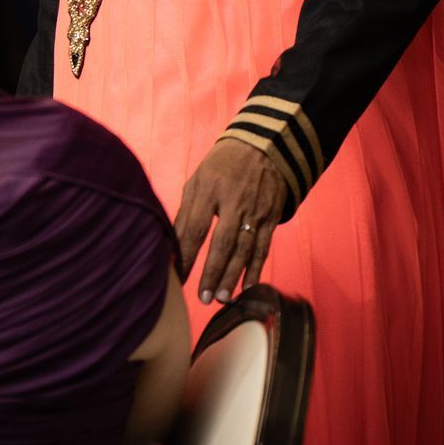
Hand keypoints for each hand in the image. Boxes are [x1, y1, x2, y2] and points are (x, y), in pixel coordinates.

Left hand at [175, 138, 288, 305]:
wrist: (264, 146)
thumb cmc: (221, 167)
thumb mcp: (197, 181)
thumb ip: (186, 211)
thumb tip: (172, 244)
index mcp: (208, 190)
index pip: (194, 228)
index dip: (185, 254)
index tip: (176, 276)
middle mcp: (233, 202)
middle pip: (221, 243)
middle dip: (212, 272)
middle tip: (203, 297)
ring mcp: (255, 211)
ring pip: (244, 249)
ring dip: (233, 276)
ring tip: (222, 298)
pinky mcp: (271, 217)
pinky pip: (264, 247)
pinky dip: (256, 268)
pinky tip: (248, 285)